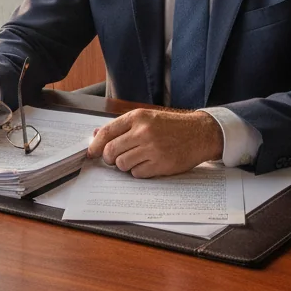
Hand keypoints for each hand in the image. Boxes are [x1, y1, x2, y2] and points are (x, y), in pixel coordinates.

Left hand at [85, 108, 223, 177]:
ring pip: (122, 164)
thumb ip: (122, 126)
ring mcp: (152, 149)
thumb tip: (96, 134)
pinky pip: (137, 174)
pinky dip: (138, 172)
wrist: (198, 133)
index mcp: (138, 117)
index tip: (91, 153)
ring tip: (136, 159)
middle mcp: (143, 131)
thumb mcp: (147, 118)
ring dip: (125, 165)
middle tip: (116, 158)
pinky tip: (148, 164)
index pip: (107, 132)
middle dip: (110, 158)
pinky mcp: (160, 164)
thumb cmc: (171, 126)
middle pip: (111, 151)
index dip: (95, 145)